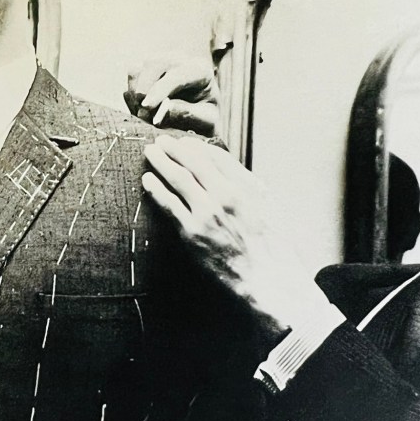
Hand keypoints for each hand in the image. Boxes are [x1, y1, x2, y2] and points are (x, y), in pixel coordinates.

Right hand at [124, 54, 219, 136]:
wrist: (199, 115)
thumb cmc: (205, 119)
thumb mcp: (206, 122)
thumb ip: (188, 115)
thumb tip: (165, 109)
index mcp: (200, 71)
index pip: (176, 75)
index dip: (160, 90)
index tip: (147, 107)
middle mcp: (180, 60)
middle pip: (153, 63)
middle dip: (144, 88)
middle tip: (142, 114)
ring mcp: (161, 62)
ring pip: (137, 69)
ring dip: (135, 94)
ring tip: (145, 116)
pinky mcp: (146, 69)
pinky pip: (131, 78)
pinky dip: (131, 96)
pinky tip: (141, 110)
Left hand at [142, 135, 328, 332]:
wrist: (268, 279)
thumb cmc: (272, 246)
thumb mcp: (269, 206)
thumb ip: (248, 185)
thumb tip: (227, 169)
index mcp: (247, 186)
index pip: (216, 156)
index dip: (197, 147)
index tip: (184, 142)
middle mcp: (226, 195)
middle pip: (194, 162)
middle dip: (174, 148)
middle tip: (161, 140)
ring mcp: (207, 213)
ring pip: (178, 179)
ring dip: (161, 162)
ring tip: (150, 153)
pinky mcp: (192, 233)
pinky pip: (169, 205)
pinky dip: (156, 189)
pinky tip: (148, 181)